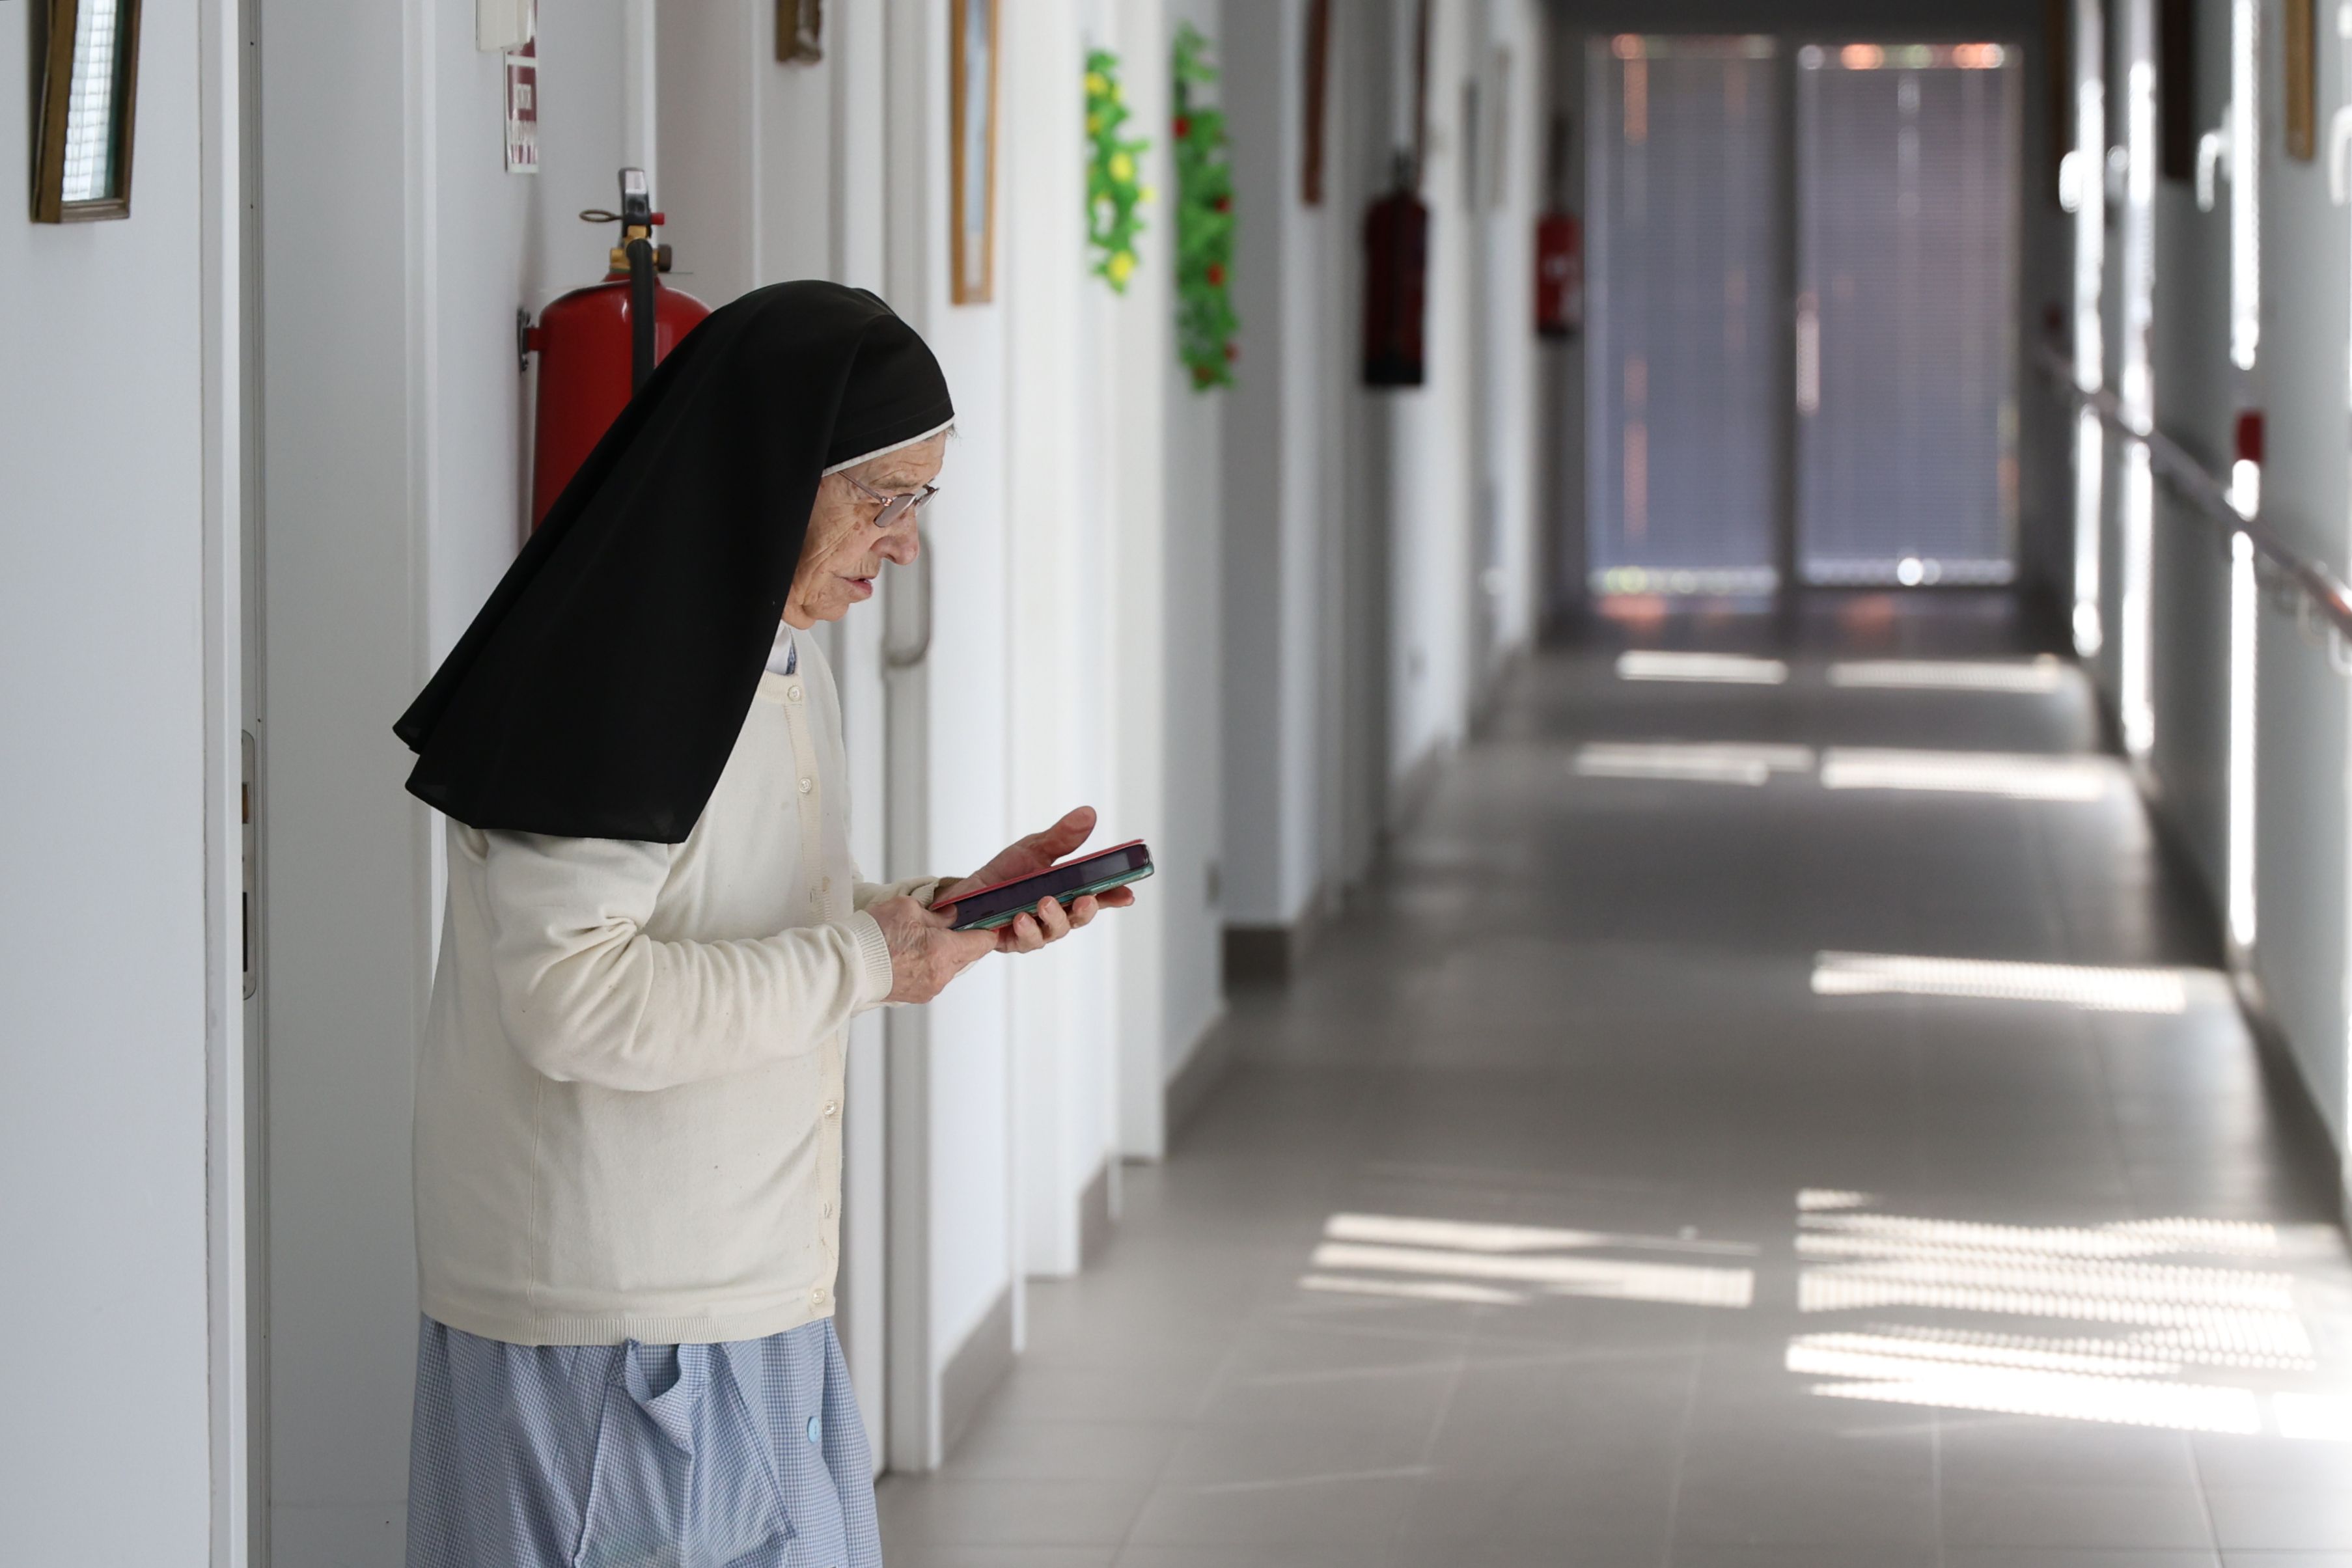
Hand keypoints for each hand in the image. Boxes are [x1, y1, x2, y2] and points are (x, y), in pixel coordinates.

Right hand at [868, 896, 997, 1004]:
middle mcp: (941, 975)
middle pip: (967, 955)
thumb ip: (937, 914)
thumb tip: (952, 916)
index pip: (983, 942)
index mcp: (943, 951)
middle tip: (945, 924)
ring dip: (942, 953)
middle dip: (961, 939)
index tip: (985, 920)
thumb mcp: (908, 909)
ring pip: (949, 967)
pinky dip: (928, 965)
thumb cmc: (872, 937)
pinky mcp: (915, 996)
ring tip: (919, 939)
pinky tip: (910, 954)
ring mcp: (929, 988)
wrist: (845, 966)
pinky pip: (933, 977)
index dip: (986, 928)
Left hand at [931, 805, 1137, 954]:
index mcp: (1067, 891)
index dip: (1115, 896)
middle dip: (1087, 909)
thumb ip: (1063, 836)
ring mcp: (1037, 929)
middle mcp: (1056, 914)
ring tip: (1045, 903)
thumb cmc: (1006, 873)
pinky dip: (1026, 929)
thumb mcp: (1034, 848)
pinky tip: (1020, 919)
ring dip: (1054, 918)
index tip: (1128, 893)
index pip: (1098, 895)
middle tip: (1087, 899)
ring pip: (1055, 931)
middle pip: (1081, 916)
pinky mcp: (1014, 941)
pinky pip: (1026, 941)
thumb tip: (1089, 813)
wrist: (966, 893)